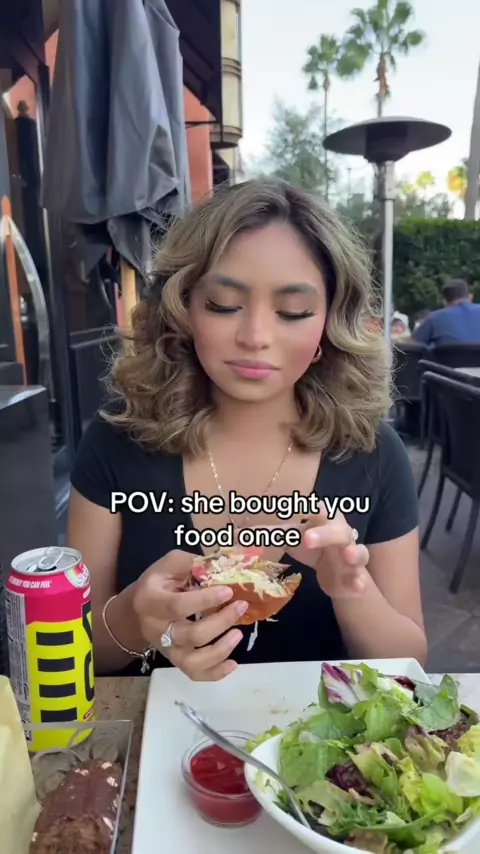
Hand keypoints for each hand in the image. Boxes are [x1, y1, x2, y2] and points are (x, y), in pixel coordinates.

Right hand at [131, 550, 246, 680]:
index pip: (178, 605)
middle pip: (190, 635)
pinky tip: (233, 663)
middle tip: (241, 606)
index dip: (205, 600)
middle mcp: (156, 629)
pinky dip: (215, 672)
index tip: (228, 590)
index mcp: (150, 600)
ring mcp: (166, 648)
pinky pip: (194, 674)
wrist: (137, 610)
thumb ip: (194, 564)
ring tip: (238, 634)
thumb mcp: (171, 564)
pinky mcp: (175, 660)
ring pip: (192, 661)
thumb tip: (225, 566)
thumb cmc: (158, 583)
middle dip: (220, 622)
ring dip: (220, 650)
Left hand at [239, 503, 369, 598]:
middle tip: (308, 538)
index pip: (318, 511)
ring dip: (354, 553)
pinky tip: (357, 587)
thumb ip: (267, 535)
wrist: (337, 573)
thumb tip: (234, 534)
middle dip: (324, 534)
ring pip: (358, 551)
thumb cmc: (313, 547)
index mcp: (324, 521)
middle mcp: (342, 535)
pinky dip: (360, 583)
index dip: (312, 509)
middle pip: (337, 531)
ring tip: (349, 557)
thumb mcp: (291, 538)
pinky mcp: (356, 577)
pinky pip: (361, 579)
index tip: (306, 505)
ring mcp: (352, 556)